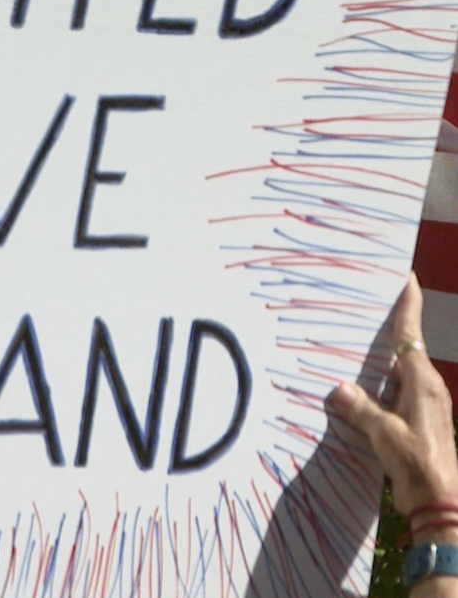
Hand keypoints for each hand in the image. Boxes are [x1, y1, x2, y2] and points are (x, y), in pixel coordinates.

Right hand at [327, 273, 457, 546]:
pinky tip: (357, 395)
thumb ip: (359, 408)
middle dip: (387, 332)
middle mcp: (426, 389)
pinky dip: (377, 390)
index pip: (411, 335)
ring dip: (378, 365)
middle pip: (404, 351)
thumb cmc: (417, 462)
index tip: (406, 279)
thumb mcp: (383, 432)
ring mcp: (423, 407)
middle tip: (366, 311)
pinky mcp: (417, 424)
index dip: (408, 306)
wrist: (440, 500)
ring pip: (397, 376)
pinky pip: (393, 396)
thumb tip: (339, 388)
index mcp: (422, 383)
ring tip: (352, 352)